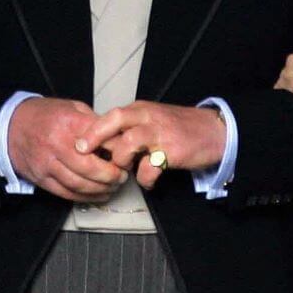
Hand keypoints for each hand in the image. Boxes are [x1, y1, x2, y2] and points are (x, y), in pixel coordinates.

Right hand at [8, 98, 127, 202]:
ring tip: (113, 187)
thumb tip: (118, 137)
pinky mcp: (40, 178)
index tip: (127, 155)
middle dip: (111, 176)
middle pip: (90, 168)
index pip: (100, 140)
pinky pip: (65, 193)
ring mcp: (47, 164)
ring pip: (78, 184)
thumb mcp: (73, 108)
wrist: (12, 126)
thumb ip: (95, 122)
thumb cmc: (47, 115)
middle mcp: (58, 145)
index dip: (117, 151)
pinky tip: (97, 195)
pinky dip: (83, 197)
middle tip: (122, 177)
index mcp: (70, 123)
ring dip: (100, 190)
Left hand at [76, 102, 226, 189]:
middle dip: (96, 136)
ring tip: (126, 171)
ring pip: (129, 143)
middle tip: (83, 152)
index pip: (111, 114)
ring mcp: (161, 134)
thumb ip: (131, 128)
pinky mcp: (173, 152)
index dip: (92, 128)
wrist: (215, 131)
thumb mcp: (154, 120)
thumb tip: (103, 143)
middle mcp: (150, 117)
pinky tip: (150, 182)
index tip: (77, 143)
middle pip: (116, 120)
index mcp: (142, 110)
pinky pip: (149, 169)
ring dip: (121, 161)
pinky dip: (145, 180)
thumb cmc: (181, 128)